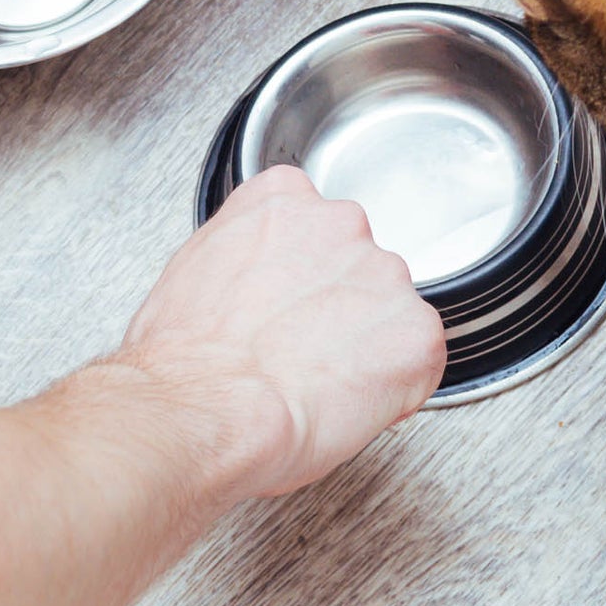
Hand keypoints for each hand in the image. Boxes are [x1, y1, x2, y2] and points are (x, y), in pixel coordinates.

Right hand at [114, 166, 445, 499]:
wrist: (204, 407)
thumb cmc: (185, 359)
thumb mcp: (196, 273)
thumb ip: (246, 260)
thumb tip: (255, 290)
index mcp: (283, 198)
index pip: (316, 227)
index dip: (303, 279)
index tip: (288, 308)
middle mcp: (340, 222)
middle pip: (359, 268)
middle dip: (339, 311)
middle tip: (301, 354)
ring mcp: (384, 275)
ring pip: (392, 314)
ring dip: (367, 347)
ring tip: (316, 384)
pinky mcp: (416, 334)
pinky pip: (420, 363)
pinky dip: (395, 389)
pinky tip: (347, 402)